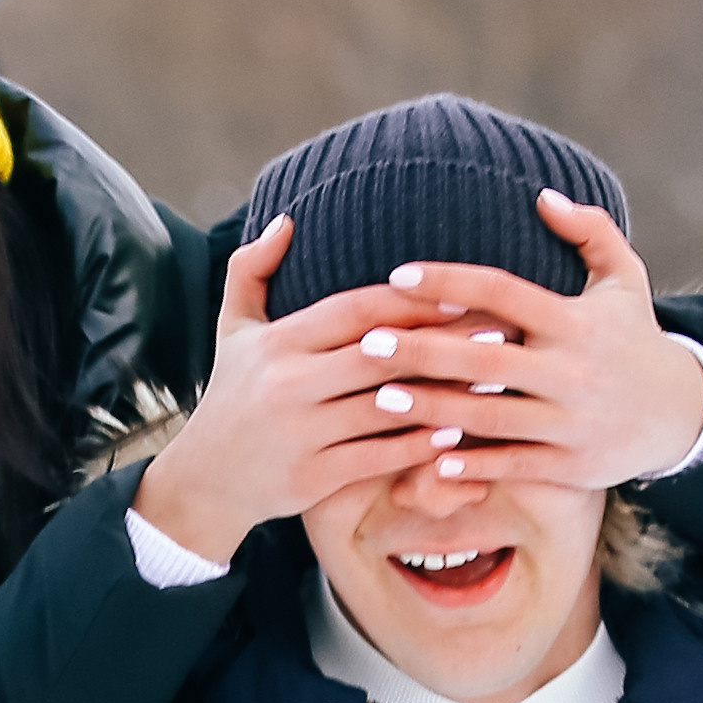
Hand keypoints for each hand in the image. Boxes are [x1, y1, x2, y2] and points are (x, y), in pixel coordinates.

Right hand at [132, 216, 479, 566]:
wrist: (204, 481)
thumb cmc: (230, 397)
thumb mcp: (231, 330)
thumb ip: (251, 270)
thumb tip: (286, 220)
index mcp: (277, 342)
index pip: (355, 309)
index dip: (412, 301)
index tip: (463, 294)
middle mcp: (287, 383)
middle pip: (379, 354)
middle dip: (442, 342)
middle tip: (498, 332)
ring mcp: (300, 432)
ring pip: (386, 408)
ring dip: (443, 395)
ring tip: (492, 382)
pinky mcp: (312, 477)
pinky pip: (378, 456)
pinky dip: (419, 446)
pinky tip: (458, 433)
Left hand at [340, 191, 702, 496]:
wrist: (679, 414)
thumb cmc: (634, 339)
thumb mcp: (625, 280)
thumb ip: (590, 232)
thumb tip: (543, 196)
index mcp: (575, 321)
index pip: (502, 292)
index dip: (449, 281)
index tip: (399, 275)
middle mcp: (572, 371)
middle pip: (485, 359)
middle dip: (424, 351)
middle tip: (369, 343)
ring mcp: (571, 422)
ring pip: (490, 417)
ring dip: (433, 409)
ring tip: (381, 399)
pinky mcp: (571, 465)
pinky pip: (511, 464)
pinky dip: (470, 464)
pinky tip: (425, 455)